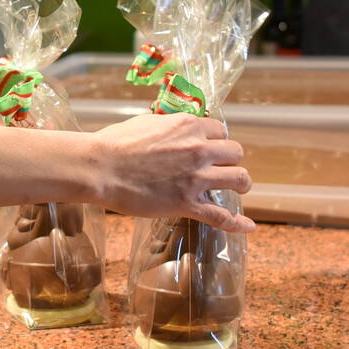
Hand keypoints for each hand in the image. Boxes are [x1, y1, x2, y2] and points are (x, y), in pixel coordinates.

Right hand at [92, 113, 255, 232]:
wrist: (100, 167)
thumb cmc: (115, 143)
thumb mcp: (146, 122)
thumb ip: (166, 125)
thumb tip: (168, 125)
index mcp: (188, 126)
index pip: (221, 130)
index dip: (217, 140)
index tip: (212, 149)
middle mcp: (199, 149)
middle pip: (235, 153)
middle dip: (230, 160)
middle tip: (221, 168)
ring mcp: (195, 178)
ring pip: (239, 179)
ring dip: (240, 184)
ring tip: (238, 189)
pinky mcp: (187, 203)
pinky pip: (221, 216)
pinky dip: (237, 223)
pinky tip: (247, 226)